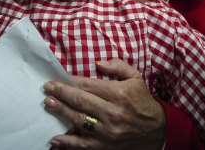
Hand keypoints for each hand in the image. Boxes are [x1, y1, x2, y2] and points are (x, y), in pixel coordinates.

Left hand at [43, 59, 164, 149]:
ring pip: (78, 121)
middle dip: (61, 94)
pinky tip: (54, 138)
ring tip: (48, 104)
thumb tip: (98, 63)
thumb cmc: (142, 101)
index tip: (57, 79)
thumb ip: (117, 66)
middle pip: (80, 101)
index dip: (70, 82)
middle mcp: (112, 113)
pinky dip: (67, 143)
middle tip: (47, 89)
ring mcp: (108, 132)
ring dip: (61, 112)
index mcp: (118, 94)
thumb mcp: (135, 78)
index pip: (88, 86)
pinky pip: (83, 145)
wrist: (156, 129)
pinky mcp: (105, 146)